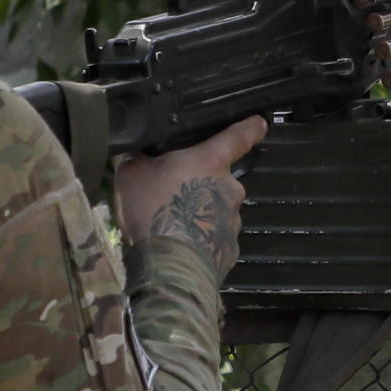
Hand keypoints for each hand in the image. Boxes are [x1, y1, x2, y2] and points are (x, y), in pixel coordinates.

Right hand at [115, 117, 269, 276]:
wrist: (167, 266)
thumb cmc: (154, 209)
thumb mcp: (131, 174)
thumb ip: (138, 158)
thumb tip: (135, 152)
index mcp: (211, 162)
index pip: (239, 137)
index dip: (250, 127)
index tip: (259, 124)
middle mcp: (230, 189)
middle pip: (219, 181)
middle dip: (200, 186)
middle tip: (172, 197)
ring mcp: (233, 223)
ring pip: (216, 212)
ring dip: (199, 216)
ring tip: (170, 227)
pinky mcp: (229, 251)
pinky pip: (213, 240)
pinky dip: (200, 242)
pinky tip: (178, 248)